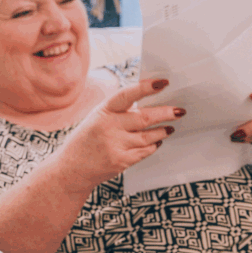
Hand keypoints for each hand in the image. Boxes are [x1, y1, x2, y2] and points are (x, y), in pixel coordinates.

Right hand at [56, 79, 184, 193]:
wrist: (72, 170)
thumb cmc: (86, 140)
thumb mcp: (96, 118)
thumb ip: (118, 110)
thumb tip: (147, 99)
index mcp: (102, 111)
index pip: (127, 95)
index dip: (146, 87)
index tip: (163, 83)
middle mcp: (109, 127)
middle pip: (145, 117)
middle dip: (166, 113)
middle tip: (179, 111)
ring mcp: (115, 145)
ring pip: (149, 136)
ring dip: (163, 131)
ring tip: (169, 127)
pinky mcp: (121, 161)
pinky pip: (145, 151)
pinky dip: (154, 145)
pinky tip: (157, 141)